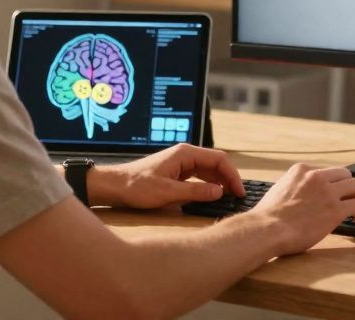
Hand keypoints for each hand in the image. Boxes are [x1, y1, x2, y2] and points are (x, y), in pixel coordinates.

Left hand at [88, 143, 244, 209]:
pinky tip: (212, 197)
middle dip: (229, 179)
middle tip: (238, 197)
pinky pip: (199, 177)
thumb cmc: (136, 187)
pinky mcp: (176, 173)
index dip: (232, 175)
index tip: (239, 192)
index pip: (219, 159)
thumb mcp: (168, 192)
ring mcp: (181, 164)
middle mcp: (185, 155)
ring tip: (229, 198)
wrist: (115, 186)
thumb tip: (219, 192)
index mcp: (185, 154)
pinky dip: (209, 186)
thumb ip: (195, 192)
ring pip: (209, 170)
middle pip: (216, 163)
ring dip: (220, 183)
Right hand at [255, 164, 354, 255]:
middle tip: (348, 200)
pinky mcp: (335, 209)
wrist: (267, 229)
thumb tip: (300, 195)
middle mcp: (315, 176)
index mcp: (300, 170)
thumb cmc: (267, 217)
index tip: (332, 195)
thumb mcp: (278, 189)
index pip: (325, 172)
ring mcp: (327, 192)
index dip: (330, 185)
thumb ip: (293, 187)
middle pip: (343, 174)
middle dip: (347, 187)